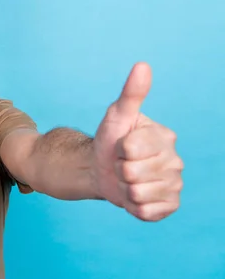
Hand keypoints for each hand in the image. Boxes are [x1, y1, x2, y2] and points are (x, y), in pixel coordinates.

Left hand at [92, 62, 183, 221]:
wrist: (102, 167)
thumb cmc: (110, 139)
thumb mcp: (116, 115)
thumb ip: (131, 93)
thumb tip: (142, 65)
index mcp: (165, 137)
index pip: (131, 148)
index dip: (118, 149)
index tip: (121, 146)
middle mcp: (175, 161)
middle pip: (133, 172)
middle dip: (119, 169)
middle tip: (121, 164)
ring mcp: (174, 185)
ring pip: (138, 193)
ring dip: (124, 189)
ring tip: (125, 179)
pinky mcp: (168, 206)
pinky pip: (146, 212)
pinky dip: (133, 207)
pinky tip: (133, 195)